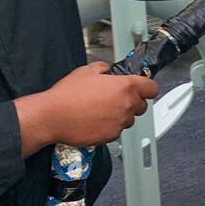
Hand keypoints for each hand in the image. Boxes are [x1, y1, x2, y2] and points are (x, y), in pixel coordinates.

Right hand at [15, 62, 159, 155]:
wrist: (52, 117)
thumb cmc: (67, 95)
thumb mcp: (87, 71)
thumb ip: (104, 68)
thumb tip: (108, 70)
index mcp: (125, 87)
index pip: (152, 88)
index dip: (147, 87)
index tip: (143, 87)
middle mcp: (126, 105)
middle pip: (142, 106)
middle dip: (133, 102)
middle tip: (116, 98)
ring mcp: (119, 123)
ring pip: (129, 119)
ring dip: (121, 115)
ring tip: (101, 110)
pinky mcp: (111, 136)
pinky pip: (117, 131)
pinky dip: (110, 126)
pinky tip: (96, 120)